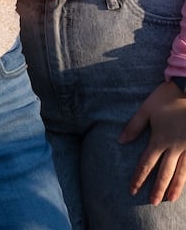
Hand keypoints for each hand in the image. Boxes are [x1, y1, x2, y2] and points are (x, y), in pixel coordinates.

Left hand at [119, 81, 185, 203]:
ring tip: (169, 199)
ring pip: (180, 173)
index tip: (133, 190)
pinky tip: (184, 184)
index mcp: (159, 139)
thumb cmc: (167, 98)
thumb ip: (134, 126)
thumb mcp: (146, 109)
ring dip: (174, 187)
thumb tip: (120, 140)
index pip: (146, 164)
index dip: (138, 178)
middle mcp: (173, 148)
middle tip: (152, 202)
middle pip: (164, 173)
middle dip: (157, 189)